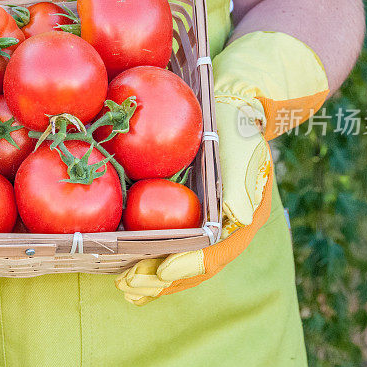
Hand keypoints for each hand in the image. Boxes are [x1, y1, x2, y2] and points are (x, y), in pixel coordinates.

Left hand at [116, 31, 327, 303]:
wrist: (245, 78)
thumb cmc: (245, 96)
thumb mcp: (244, 122)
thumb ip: (243, 166)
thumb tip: (238, 217)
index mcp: (246, 202)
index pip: (221, 245)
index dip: (192, 264)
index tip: (161, 273)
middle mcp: (228, 212)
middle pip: (198, 256)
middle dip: (165, 276)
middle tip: (131, 288)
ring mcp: (209, 205)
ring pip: (183, 246)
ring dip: (154, 266)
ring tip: (125, 284)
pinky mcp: (191, 193)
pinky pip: (169, 224)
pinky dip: (147, 241)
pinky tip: (120, 248)